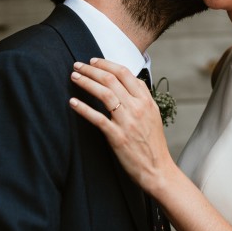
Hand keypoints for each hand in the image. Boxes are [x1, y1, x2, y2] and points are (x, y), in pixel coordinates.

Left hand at [69, 58, 173, 192]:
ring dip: (86, 82)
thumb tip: (131, 80)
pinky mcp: (117, 137)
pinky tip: (73, 102)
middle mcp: (137, 107)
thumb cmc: (153, 143)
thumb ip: (142, 97)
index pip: (125, 73)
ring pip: (104, 94)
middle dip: (92, 69)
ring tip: (74, 77)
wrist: (158, 169)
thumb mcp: (153, 114)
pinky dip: (84, 108)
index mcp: (146, 100)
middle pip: (112, 80)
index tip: (93, 61)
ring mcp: (128, 122)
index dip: (107, 64)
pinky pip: (97, 118)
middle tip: (78, 65)